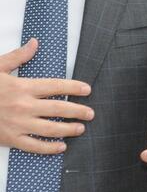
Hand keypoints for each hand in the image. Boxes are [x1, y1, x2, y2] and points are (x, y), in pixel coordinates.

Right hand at [0, 39, 93, 153]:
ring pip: (50, 129)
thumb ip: (18, 57)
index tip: (87, 90)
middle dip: (78, 111)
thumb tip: (35, 43)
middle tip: (91, 113)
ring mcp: (17, 124)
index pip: (56, 87)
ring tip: (81, 128)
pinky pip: (33, 146)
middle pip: (58, 109)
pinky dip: (49, 148)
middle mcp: (23, 106)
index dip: (74, 88)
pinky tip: (61, 147)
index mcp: (22, 87)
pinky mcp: (10, 139)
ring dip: (68, 129)